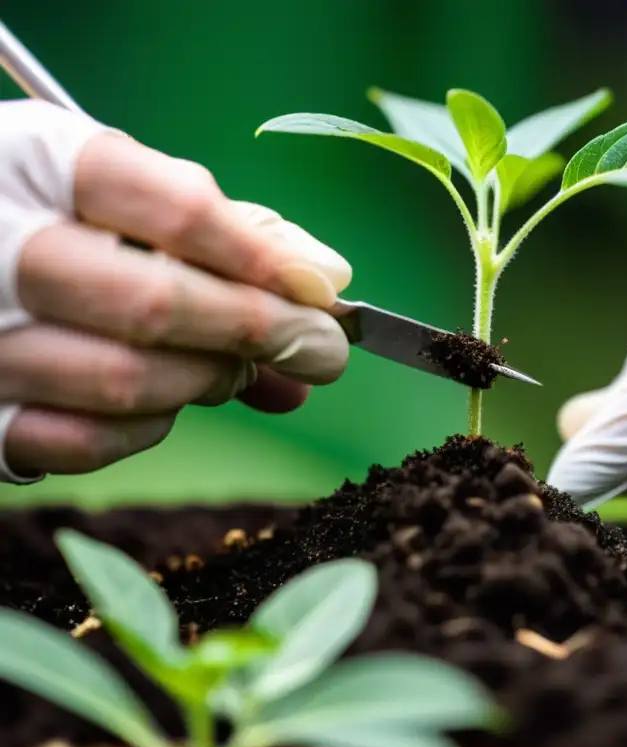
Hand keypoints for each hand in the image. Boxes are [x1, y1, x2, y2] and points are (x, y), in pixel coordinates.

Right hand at [0, 100, 350, 482]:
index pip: (175, 208)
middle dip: (259, 332)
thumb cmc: (56, 219)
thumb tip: (326, 286)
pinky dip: (149, 428)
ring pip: (128, 381)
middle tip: (321, 350)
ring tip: (239, 368)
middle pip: (158, 303)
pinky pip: (85, 441)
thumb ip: (225, 234)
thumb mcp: (124, 193)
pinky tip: (168, 404)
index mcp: (39, 163)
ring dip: (211, 382)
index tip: (324, 288)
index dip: (264, 259)